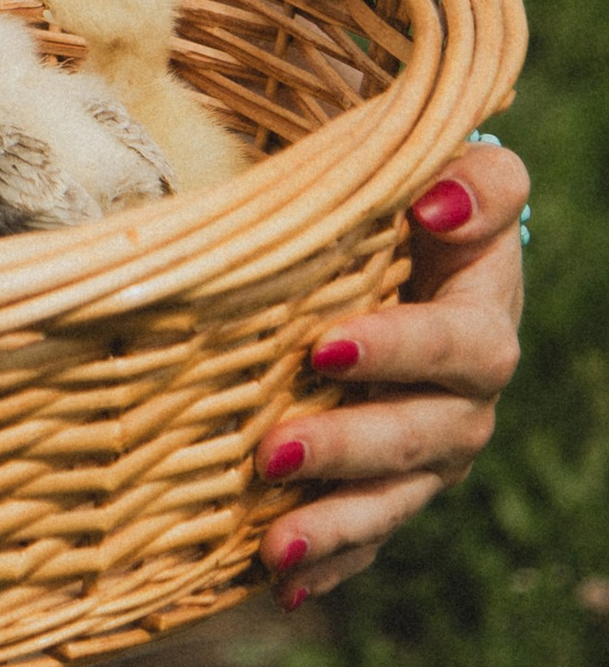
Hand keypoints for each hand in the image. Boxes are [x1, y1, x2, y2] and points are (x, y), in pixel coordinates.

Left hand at [255, 139, 527, 607]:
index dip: (399, 349)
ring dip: (336, 524)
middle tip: (273, 451)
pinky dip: (334, 560)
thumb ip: (472, 180)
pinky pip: (371, 532)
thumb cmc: (418, 200)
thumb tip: (436, 203)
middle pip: (419, 435)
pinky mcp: (394, 483)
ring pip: (395, 500)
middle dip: (348, 448)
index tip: (322, 347)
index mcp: (480, 322)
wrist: (415, 247)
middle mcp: (463, 399)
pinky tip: (286, 582)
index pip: (457, 346)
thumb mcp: (451, 172)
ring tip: (274, 543)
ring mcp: (430, 451)